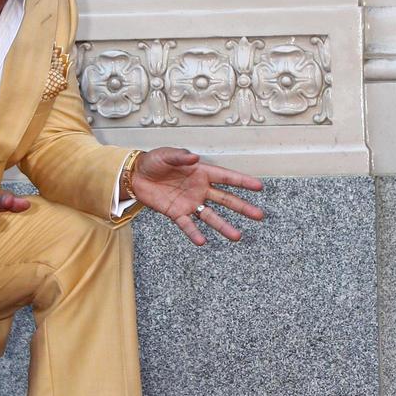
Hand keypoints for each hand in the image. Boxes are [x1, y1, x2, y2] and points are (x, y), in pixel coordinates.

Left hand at [129, 147, 264, 245]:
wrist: (135, 175)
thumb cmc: (154, 161)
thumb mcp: (166, 155)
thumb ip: (180, 156)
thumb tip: (195, 158)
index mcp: (201, 172)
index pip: (226, 177)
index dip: (242, 181)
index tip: (259, 186)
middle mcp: (200, 189)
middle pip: (225, 200)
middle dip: (242, 208)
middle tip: (259, 216)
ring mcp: (190, 203)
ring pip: (210, 216)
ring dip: (223, 226)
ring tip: (237, 236)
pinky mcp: (176, 213)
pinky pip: (187, 225)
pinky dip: (194, 233)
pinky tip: (202, 241)